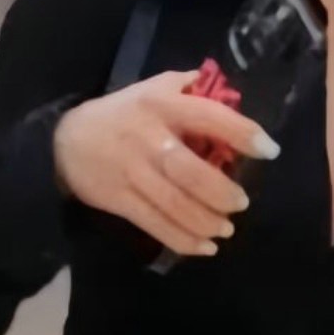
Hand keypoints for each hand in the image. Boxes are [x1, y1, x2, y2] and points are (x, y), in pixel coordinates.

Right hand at [52, 69, 278, 256]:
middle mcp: (148, 137)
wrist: (64, 141)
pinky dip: (183, 239)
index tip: (269, 150)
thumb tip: (227, 90)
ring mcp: (132, 171)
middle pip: (190, 171)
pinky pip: (156, 224)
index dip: (242, 133)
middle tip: (241, 203)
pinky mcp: (119, 199)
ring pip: (175, 203)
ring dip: (206, 221)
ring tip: (226, 228)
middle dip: (222, 192)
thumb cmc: (120, 113)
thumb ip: (187, 87)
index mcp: (162, 104)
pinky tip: (205, 247)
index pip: (209, 117)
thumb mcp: (151, 88)